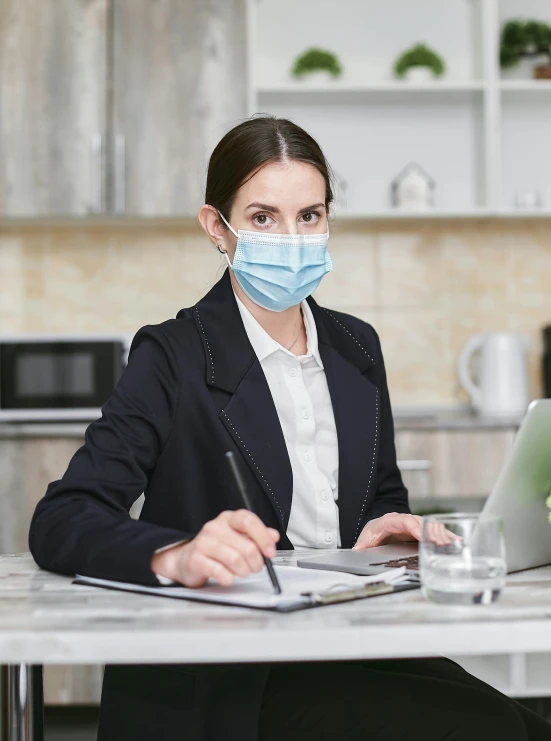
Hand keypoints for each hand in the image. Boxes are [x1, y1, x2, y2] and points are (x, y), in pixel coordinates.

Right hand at [151, 510, 279, 586]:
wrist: (185, 559)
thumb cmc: (215, 549)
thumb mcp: (237, 537)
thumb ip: (256, 536)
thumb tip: (273, 536)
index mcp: (228, 519)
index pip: (248, 520)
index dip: (263, 537)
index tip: (270, 552)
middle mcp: (215, 527)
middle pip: (246, 546)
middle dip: (256, 561)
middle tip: (256, 567)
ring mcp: (203, 543)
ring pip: (235, 559)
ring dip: (244, 571)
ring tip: (243, 572)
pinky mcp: (196, 559)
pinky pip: (220, 571)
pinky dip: (229, 578)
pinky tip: (228, 578)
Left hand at [352, 512, 460, 549]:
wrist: (378, 529)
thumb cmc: (373, 534)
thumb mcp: (365, 539)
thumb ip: (361, 545)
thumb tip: (356, 550)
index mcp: (389, 521)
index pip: (402, 521)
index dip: (413, 527)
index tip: (422, 535)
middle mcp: (404, 520)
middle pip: (420, 522)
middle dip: (431, 532)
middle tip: (441, 543)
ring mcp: (414, 524)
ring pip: (430, 525)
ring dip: (441, 534)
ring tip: (453, 544)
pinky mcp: (421, 531)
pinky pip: (435, 531)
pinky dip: (446, 536)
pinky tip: (457, 542)